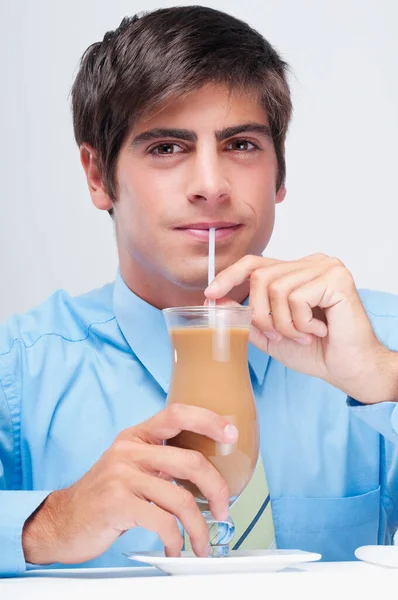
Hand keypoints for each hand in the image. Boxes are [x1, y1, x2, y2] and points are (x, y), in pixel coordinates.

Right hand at [22, 404, 237, 563]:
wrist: (62, 521)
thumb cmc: (105, 496)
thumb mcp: (130, 466)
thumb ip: (160, 461)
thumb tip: (206, 473)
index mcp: (137, 436)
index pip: (177, 414)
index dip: (208, 419)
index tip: (232, 433)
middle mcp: (129, 450)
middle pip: (190, 461)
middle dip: (217, 489)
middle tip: (224, 510)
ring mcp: (122, 475)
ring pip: (181, 498)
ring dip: (199, 527)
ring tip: (202, 543)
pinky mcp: (117, 502)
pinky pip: (162, 521)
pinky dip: (176, 540)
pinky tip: (175, 548)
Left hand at [205, 253, 397, 403]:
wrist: (349, 370)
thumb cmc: (315, 352)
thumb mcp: (271, 334)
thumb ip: (246, 316)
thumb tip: (215, 300)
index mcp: (296, 271)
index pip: (255, 262)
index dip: (229, 276)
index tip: (210, 294)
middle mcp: (311, 262)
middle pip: (260, 276)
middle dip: (260, 314)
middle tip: (280, 336)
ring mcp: (325, 267)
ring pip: (276, 289)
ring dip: (284, 324)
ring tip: (303, 336)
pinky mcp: (336, 278)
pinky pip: (297, 297)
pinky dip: (301, 322)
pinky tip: (318, 331)